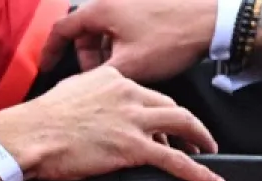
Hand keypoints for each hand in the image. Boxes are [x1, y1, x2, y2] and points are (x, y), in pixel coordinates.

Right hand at [0, 67, 225, 180]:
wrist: (26, 136)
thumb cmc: (36, 122)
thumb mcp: (66, 94)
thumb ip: (86, 97)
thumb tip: (88, 110)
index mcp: (111, 78)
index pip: (146, 94)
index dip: (157, 112)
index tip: (160, 125)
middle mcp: (128, 93)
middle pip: (171, 106)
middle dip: (187, 123)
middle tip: (196, 137)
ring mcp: (132, 119)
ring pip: (182, 124)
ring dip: (201, 140)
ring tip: (209, 153)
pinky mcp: (131, 147)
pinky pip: (174, 159)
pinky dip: (197, 171)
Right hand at [40, 0, 217, 81]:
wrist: (215, 21)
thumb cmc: (173, 39)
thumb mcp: (127, 67)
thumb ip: (96, 78)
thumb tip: (79, 91)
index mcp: (102, 10)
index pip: (62, 29)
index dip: (51, 51)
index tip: (47, 67)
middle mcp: (115, 0)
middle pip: (86, 31)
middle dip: (87, 57)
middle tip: (96, 77)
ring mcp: (133, 1)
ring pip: (106, 30)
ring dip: (107, 52)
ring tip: (121, 71)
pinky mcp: (150, 5)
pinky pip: (125, 26)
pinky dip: (123, 44)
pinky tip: (137, 59)